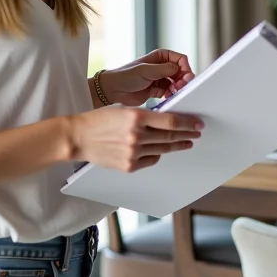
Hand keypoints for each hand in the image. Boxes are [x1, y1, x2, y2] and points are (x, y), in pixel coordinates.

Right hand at [69, 106, 202, 171]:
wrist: (78, 138)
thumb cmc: (99, 120)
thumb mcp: (124, 110)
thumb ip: (145, 116)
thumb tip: (167, 120)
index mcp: (136, 117)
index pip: (171, 121)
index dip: (188, 123)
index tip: (198, 123)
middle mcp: (136, 136)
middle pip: (170, 135)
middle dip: (187, 134)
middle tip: (197, 133)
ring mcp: (133, 153)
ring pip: (163, 148)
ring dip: (177, 145)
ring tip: (186, 142)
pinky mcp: (129, 166)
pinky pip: (151, 159)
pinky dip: (157, 153)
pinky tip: (161, 150)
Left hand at [99, 49, 195, 106]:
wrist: (113, 90)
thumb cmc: (126, 76)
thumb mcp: (147, 70)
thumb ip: (166, 69)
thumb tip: (181, 69)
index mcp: (160, 56)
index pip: (181, 59)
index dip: (186, 68)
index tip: (186, 78)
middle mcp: (162, 66)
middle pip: (181, 71)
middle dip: (183, 79)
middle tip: (180, 87)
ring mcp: (160, 78)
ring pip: (177, 82)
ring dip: (178, 88)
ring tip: (173, 92)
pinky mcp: (157, 90)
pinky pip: (170, 92)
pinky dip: (171, 94)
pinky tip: (167, 96)